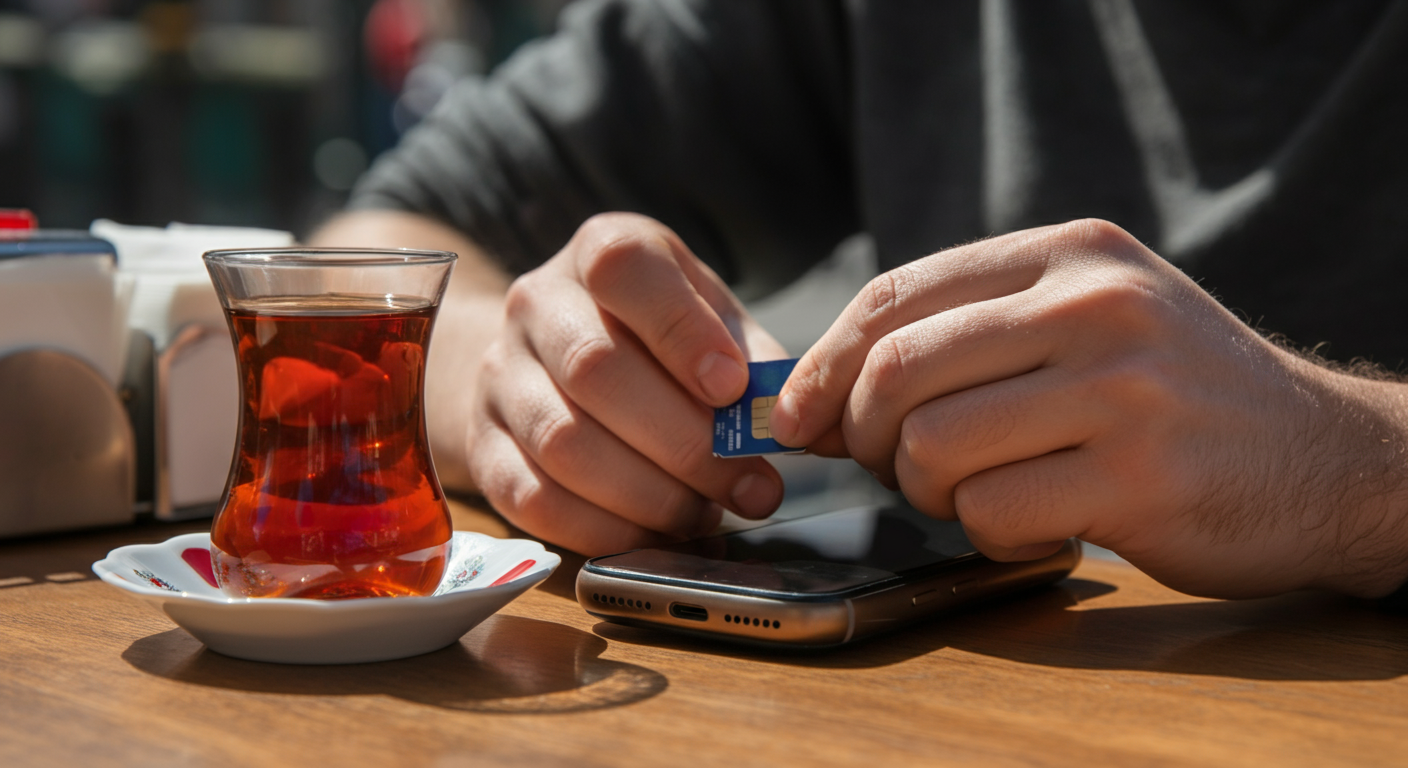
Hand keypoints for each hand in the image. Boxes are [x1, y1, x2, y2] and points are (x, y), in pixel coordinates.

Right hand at [467, 213, 787, 554]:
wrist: (547, 357)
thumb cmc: (651, 336)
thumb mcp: (707, 316)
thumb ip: (748, 354)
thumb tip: (782, 413)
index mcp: (598, 252)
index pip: (623, 270)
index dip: (680, 331)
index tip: (733, 389)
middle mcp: (536, 303)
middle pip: (596, 370)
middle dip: (685, 442)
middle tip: (750, 485)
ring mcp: (500, 375)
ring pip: (564, 443)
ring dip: (650, 494)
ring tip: (708, 512)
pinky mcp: (483, 446)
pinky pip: (534, 500)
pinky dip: (604, 527)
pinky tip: (654, 533)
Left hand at [771, 219, 1407, 597]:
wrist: (1325, 460)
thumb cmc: (1176, 394)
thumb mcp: (1090, 319)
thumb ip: (969, 334)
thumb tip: (818, 393)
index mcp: (1070, 254)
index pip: (896, 293)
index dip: (824, 362)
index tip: (796, 415)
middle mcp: (1094, 307)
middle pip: (897, 371)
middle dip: (865, 435)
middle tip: (893, 464)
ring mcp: (1120, 391)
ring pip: (931, 447)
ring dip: (927, 491)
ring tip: (978, 491)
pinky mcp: (1136, 481)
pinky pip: (988, 514)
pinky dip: (987, 533)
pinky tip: (1035, 523)